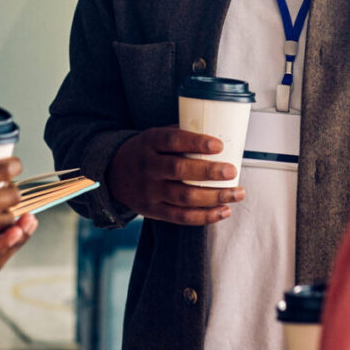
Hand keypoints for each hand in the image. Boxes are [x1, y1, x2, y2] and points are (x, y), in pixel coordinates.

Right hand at [104, 127, 243, 225]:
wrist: (112, 174)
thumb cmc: (144, 152)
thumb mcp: (154, 136)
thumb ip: (180, 136)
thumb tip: (218, 132)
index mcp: (149, 143)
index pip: (172, 140)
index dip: (196, 142)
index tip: (219, 145)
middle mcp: (148, 167)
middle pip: (179, 171)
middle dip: (209, 172)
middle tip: (232, 171)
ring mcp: (150, 191)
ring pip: (184, 197)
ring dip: (214, 197)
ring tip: (237, 193)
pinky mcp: (154, 211)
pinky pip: (182, 217)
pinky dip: (205, 216)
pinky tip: (224, 210)